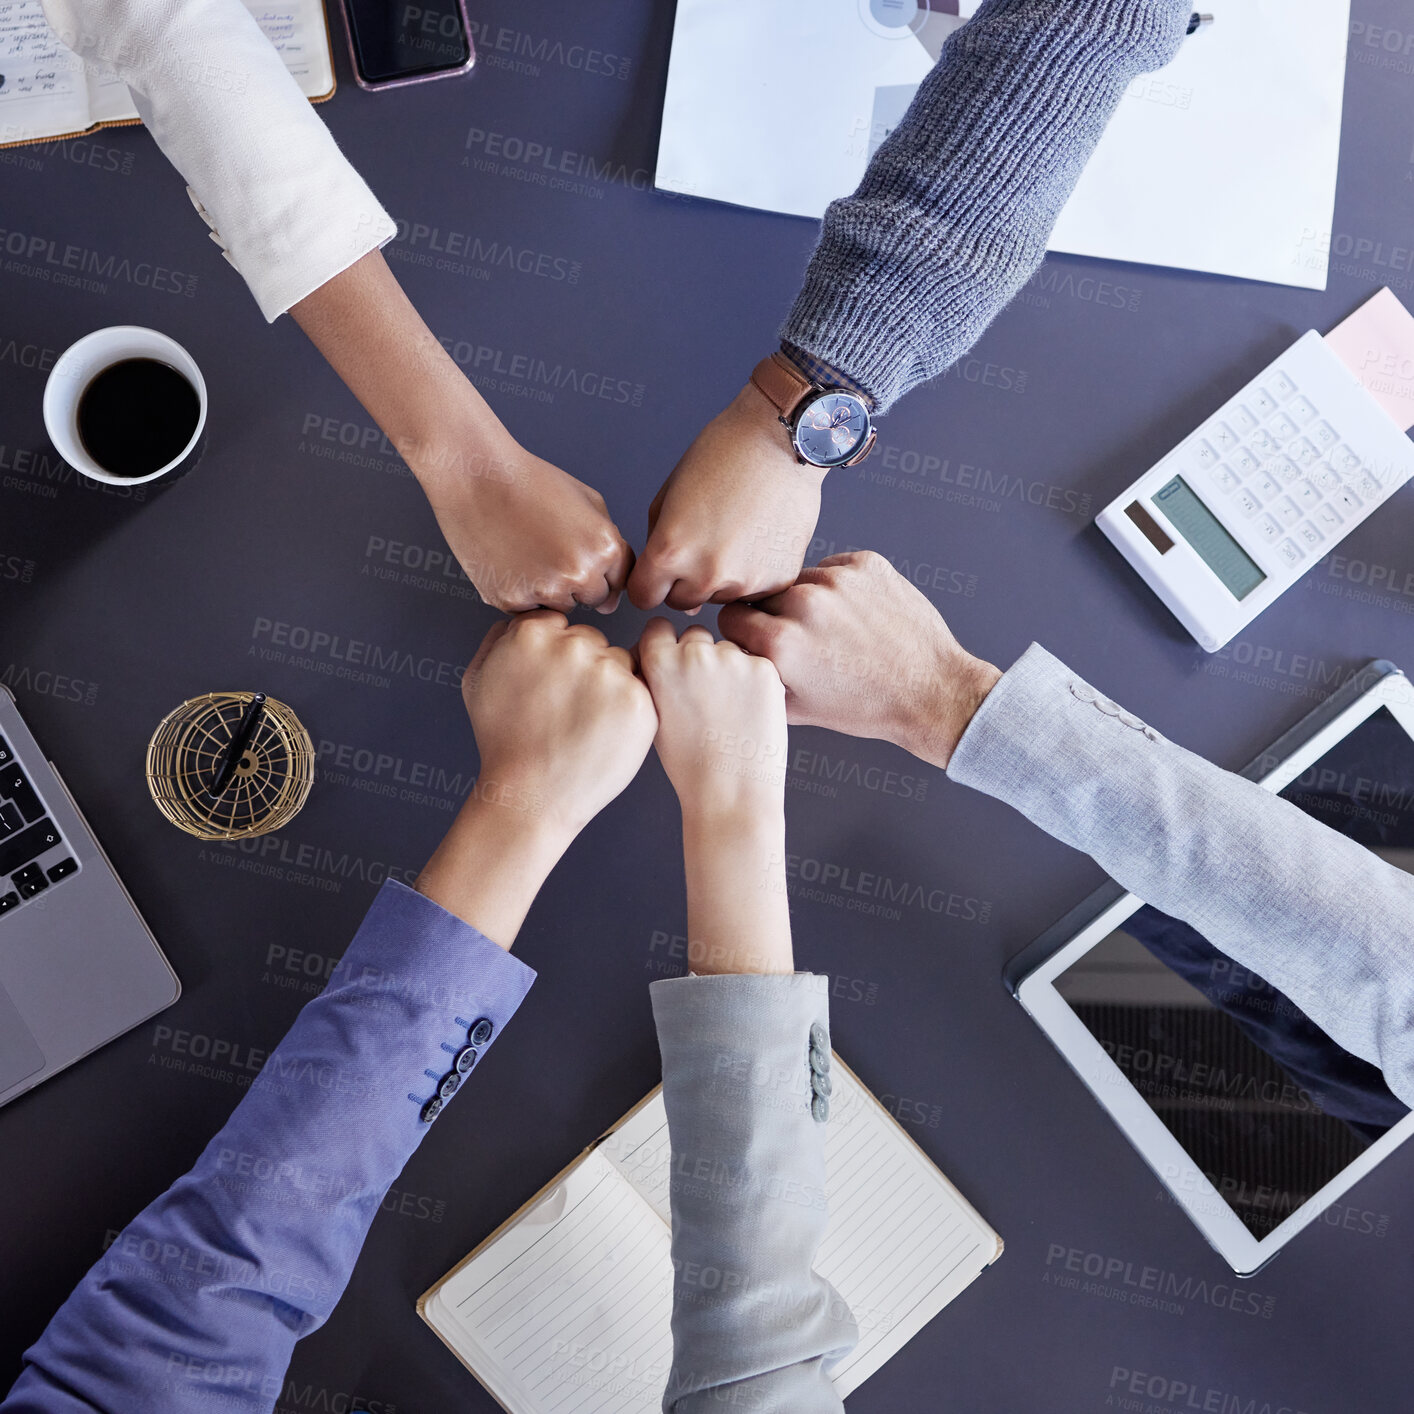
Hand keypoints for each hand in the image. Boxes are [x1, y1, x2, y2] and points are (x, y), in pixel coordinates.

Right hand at [421, 430, 633, 613]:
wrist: (478, 478)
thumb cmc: (531, 483)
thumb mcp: (589, 501)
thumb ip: (611, 545)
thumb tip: (613, 599)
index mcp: (605, 548)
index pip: (619, 582)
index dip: (600, 569)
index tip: (579, 552)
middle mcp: (580, 573)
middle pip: (593, 599)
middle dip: (578, 582)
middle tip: (551, 550)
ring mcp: (545, 591)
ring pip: (560, 607)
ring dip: (551, 591)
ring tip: (528, 553)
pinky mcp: (511, 600)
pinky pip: (527, 609)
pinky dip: (520, 592)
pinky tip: (509, 561)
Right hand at [461, 611, 658, 837]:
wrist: (532, 796)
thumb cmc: (503, 744)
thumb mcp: (477, 680)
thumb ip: (497, 639)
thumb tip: (519, 621)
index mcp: (532, 633)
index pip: (560, 625)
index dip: (556, 658)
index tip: (551, 685)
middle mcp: (573, 645)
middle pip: (592, 641)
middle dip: (585, 668)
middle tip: (568, 709)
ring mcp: (607, 671)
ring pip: (620, 662)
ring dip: (610, 686)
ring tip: (585, 723)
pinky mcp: (637, 699)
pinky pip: (641, 689)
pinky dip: (627, 709)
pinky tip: (604, 731)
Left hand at [626, 384, 825, 610]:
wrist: (782, 442)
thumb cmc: (722, 456)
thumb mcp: (668, 497)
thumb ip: (659, 546)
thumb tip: (671, 592)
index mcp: (671, 552)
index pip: (644, 597)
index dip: (650, 582)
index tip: (660, 570)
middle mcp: (707, 575)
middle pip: (681, 601)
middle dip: (685, 580)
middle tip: (704, 541)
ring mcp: (745, 582)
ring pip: (719, 597)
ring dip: (720, 577)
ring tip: (735, 534)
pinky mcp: (777, 579)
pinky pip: (753, 591)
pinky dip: (752, 572)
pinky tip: (758, 537)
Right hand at [637, 619, 791, 974]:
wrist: (731, 793)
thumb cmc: (691, 766)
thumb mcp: (655, 717)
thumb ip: (656, 679)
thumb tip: (662, 656)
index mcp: (659, 664)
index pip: (658, 629)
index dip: (666, 644)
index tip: (673, 658)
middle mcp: (694, 653)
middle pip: (696, 636)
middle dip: (699, 656)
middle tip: (707, 695)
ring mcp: (733, 658)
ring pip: (729, 650)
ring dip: (730, 669)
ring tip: (731, 712)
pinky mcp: (765, 668)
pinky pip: (756, 663)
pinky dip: (756, 682)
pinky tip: (750, 713)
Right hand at [718, 551, 1000, 769]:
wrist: (931, 692)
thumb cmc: (865, 707)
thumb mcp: (796, 710)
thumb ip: (755, 677)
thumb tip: (730, 655)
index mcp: (781, 643)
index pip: (731, 618)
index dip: (743, 634)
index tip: (759, 643)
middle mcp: (805, 605)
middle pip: (763, 596)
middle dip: (773, 616)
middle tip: (803, 641)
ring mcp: (838, 581)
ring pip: (799, 580)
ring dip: (806, 599)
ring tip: (834, 630)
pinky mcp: (867, 564)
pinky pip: (833, 567)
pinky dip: (838, 588)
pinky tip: (856, 616)